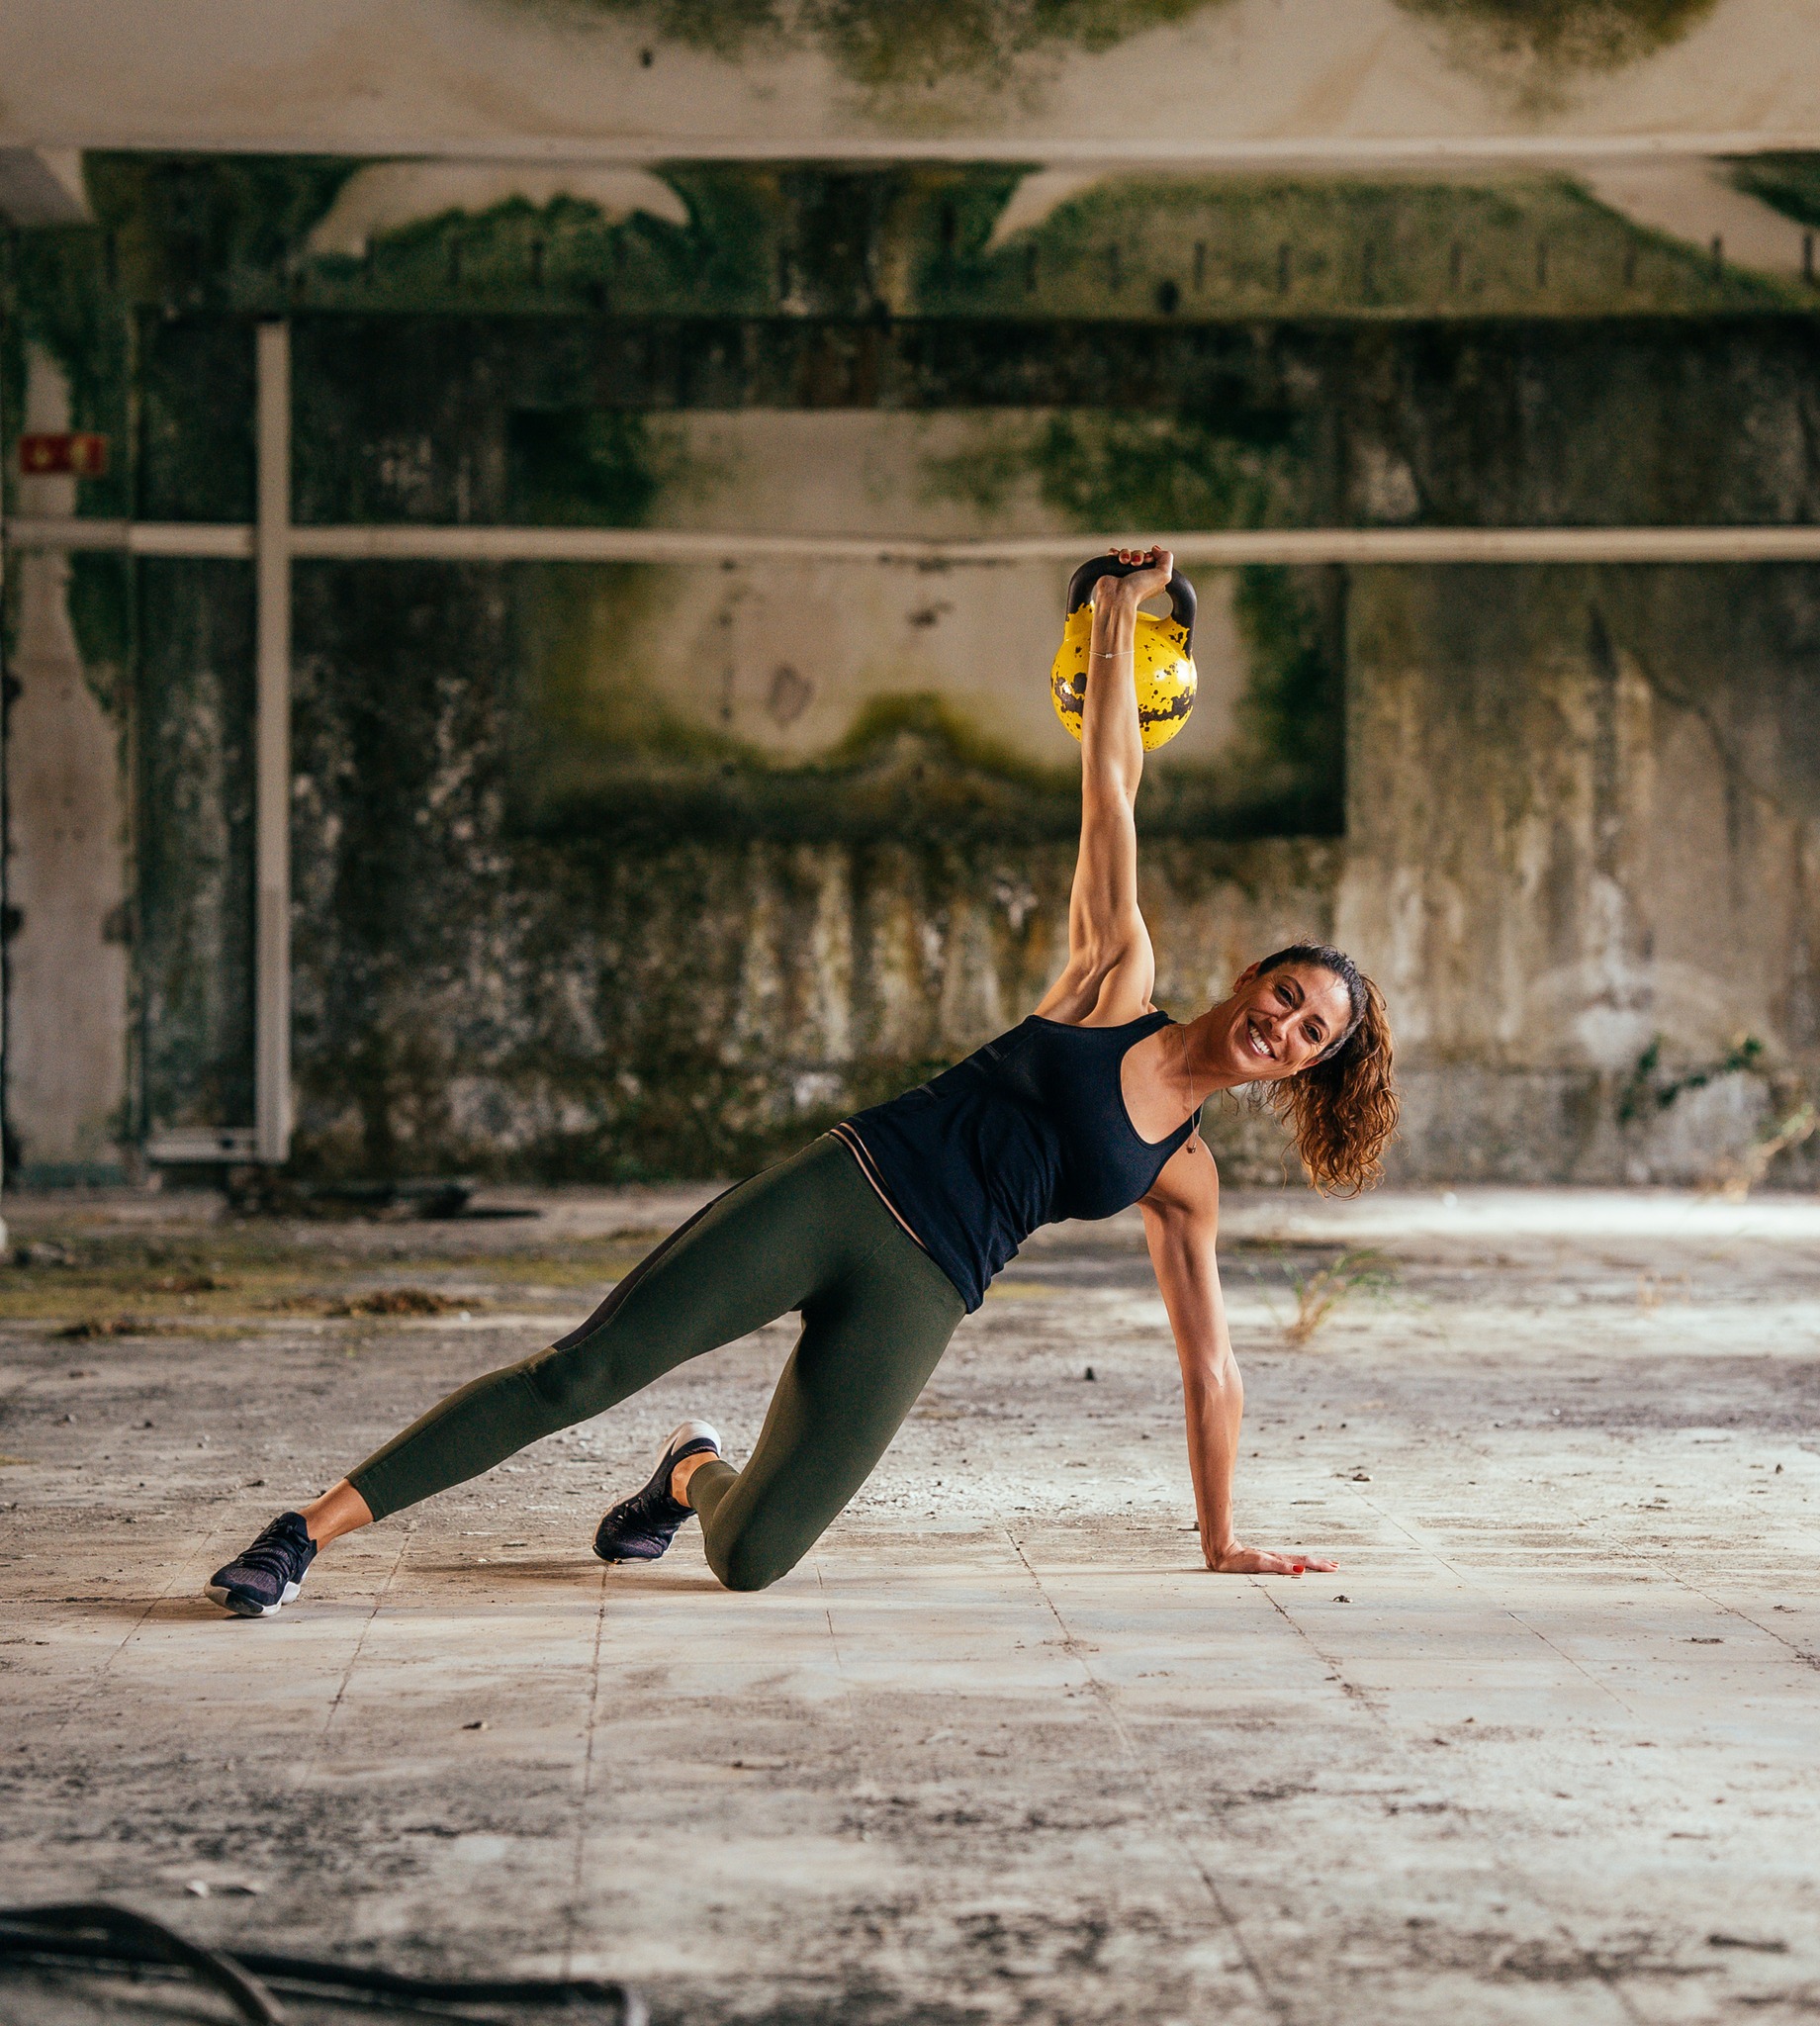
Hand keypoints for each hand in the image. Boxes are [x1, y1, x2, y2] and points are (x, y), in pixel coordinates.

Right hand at [1095, 544, 1173, 612]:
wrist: (1117, 596)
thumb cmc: (1139, 589)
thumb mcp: (1164, 575)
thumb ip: (1167, 559)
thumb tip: (1155, 549)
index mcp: (1151, 578)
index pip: (1153, 558)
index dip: (1151, 556)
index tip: (1149, 560)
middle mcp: (1138, 575)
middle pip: (1140, 553)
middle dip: (1139, 555)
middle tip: (1136, 563)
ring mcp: (1124, 571)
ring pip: (1128, 552)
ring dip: (1127, 553)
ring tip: (1125, 562)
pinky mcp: (1111, 568)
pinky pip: (1114, 553)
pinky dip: (1115, 553)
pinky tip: (1118, 559)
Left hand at [1204, 1541, 1337, 1576]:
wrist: (1221, 1553)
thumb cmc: (1238, 1560)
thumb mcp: (1261, 1564)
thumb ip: (1280, 1566)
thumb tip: (1301, 1570)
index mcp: (1279, 1560)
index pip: (1304, 1562)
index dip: (1319, 1565)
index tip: (1335, 1568)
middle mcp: (1277, 1559)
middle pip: (1303, 1561)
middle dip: (1320, 1564)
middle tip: (1336, 1566)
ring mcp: (1271, 1560)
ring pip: (1296, 1561)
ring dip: (1311, 1563)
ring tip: (1323, 1564)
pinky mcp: (1265, 1561)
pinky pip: (1287, 1563)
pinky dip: (1298, 1564)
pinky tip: (1298, 1567)